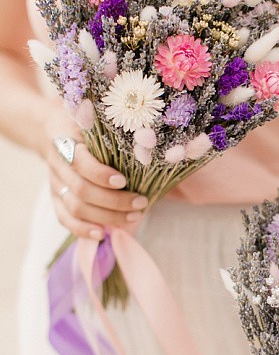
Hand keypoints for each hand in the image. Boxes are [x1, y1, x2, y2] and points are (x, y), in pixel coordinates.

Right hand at [43, 106, 148, 239]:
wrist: (51, 130)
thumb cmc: (84, 125)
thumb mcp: (95, 121)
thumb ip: (114, 133)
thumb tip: (152, 147)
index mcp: (67, 141)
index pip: (80, 162)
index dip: (100, 174)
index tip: (123, 181)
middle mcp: (58, 165)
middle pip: (82, 191)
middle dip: (114, 201)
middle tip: (141, 203)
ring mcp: (55, 184)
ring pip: (76, 208)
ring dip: (106, 217)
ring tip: (133, 217)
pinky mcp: (55, 199)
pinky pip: (65, 219)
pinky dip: (83, 230)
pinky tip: (103, 234)